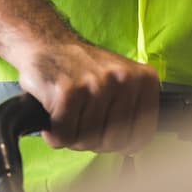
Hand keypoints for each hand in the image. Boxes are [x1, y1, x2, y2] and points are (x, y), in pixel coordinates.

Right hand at [15, 40, 159, 153]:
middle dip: (94, 142)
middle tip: (82, 123)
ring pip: (87, 141)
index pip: (141, 136)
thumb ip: (134, 112)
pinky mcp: (68, 92)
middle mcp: (123, 79)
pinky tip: (54, 112)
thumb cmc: (84, 71)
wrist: (47, 44)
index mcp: (143, 79)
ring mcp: (96, 84)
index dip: (122, 145)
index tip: (108, 136)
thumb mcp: (121, 82)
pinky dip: (54, 133)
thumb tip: (134, 147)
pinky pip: (64, 136)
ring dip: (72, 136)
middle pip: (113, 142)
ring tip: (68, 114)